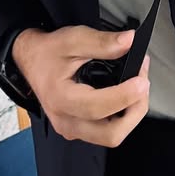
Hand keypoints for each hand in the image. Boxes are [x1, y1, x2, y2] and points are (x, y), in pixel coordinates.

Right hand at [12, 26, 150, 146]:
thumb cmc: (49, 52)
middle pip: (111, 134)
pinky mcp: (78, 129)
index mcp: (60, 99)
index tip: (141, 79)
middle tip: (142, 83)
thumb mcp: (72, 38)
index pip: (97, 107)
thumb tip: (129, 42)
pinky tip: (127, 96)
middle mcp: (66, 121)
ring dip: (131, 115)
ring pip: (112, 137)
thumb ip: (101, 41)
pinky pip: (107, 132)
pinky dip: (123, 117)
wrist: (31, 60)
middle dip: (134, 110)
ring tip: (137, 88)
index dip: (124, 95)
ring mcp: (72, 129)